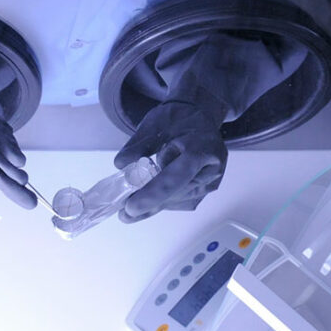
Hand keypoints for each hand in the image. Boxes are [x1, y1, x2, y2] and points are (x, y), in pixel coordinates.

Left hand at [114, 100, 226, 221]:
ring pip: (176, 201)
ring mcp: (209, 183)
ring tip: (129, 207)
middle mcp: (210, 170)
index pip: (175, 177)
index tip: (132, 206)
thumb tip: (120, 164)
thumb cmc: (179, 117)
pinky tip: (146, 201)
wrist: (199, 117)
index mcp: (202, 148)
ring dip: (153, 206)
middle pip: (176, 194)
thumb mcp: (155, 123)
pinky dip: (161, 202)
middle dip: (148, 204)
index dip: (153, 194)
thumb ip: (138, 144)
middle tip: (123, 213)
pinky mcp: (203, 190)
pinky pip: (179, 201)